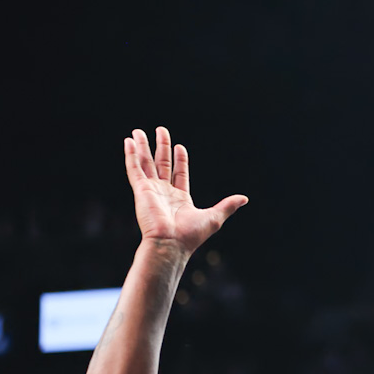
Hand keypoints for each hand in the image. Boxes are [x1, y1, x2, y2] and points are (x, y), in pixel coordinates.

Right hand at [124, 127, 246, 257]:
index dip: (179, 159)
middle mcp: (163, 192)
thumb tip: (244, 199)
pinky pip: (135, 169)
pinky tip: (129, 142)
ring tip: (138, 131)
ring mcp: (151, 190)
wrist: (171, 244)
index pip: (179, 173)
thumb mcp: (214, 217)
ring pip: (145, 163)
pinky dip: (131, 155)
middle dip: (160, 147)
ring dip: (142, 147)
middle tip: (160, 130)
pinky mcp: (141, 190)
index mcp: (179, 198)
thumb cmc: (191, 235)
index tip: (180, 146)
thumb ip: (227, 205)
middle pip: (161, 164)